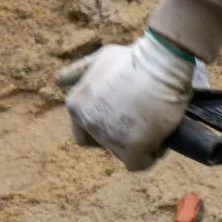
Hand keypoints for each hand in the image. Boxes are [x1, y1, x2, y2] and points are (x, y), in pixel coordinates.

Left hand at [64, 31, 196, 170]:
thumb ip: (79, 72)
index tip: (123, 115)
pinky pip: (140, 163)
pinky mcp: (132, 148)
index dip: (104, 126)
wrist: (160, 62)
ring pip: (123, 154)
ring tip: (156, 124)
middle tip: (142, 118)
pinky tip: (161, 141)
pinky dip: (151, 155)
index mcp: (76, 106)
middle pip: (105, 143)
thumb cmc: (134, 59)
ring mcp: (109, 137)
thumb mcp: (101, 58)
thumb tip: (59, 80)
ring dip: (138, 144)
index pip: (83, 132)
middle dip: (122, 135)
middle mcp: (88, 123)